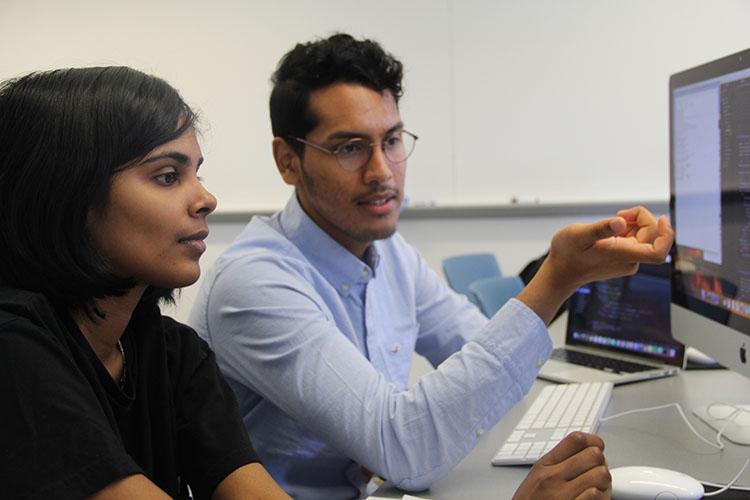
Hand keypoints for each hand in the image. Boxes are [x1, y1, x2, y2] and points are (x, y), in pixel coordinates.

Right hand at [512, 432, 610, 499]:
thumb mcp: (537, 477)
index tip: (597, 448)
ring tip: (596, 488)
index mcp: (544, 465)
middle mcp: (553, 477)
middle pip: (593, 454)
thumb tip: (590, 454)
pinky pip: (596, 495)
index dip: (594, 441)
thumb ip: (559, 464)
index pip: (576, 439)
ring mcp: (562, 495)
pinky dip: (600, 497)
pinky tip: (592, 499)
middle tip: (596, 473)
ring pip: (601, 474)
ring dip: (604, 482)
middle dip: (601, 463)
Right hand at [547, 206, 672, 289]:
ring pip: (643, 237)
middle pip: (652, 237)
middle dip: (640, 219)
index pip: (658, 252)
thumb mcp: (579, 235)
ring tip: (609, 224)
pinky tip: (610, 232)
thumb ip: (601, 228)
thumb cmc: (567, 253)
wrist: (560, 272)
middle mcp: (629, 261)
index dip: (666, 234)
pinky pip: (635, 241)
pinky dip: (627, 230)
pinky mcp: (624, 259)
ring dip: (632, 224)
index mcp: (622, 255)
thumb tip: (620, 222)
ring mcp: (627, 261)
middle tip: (618, 214)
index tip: (662, 218)